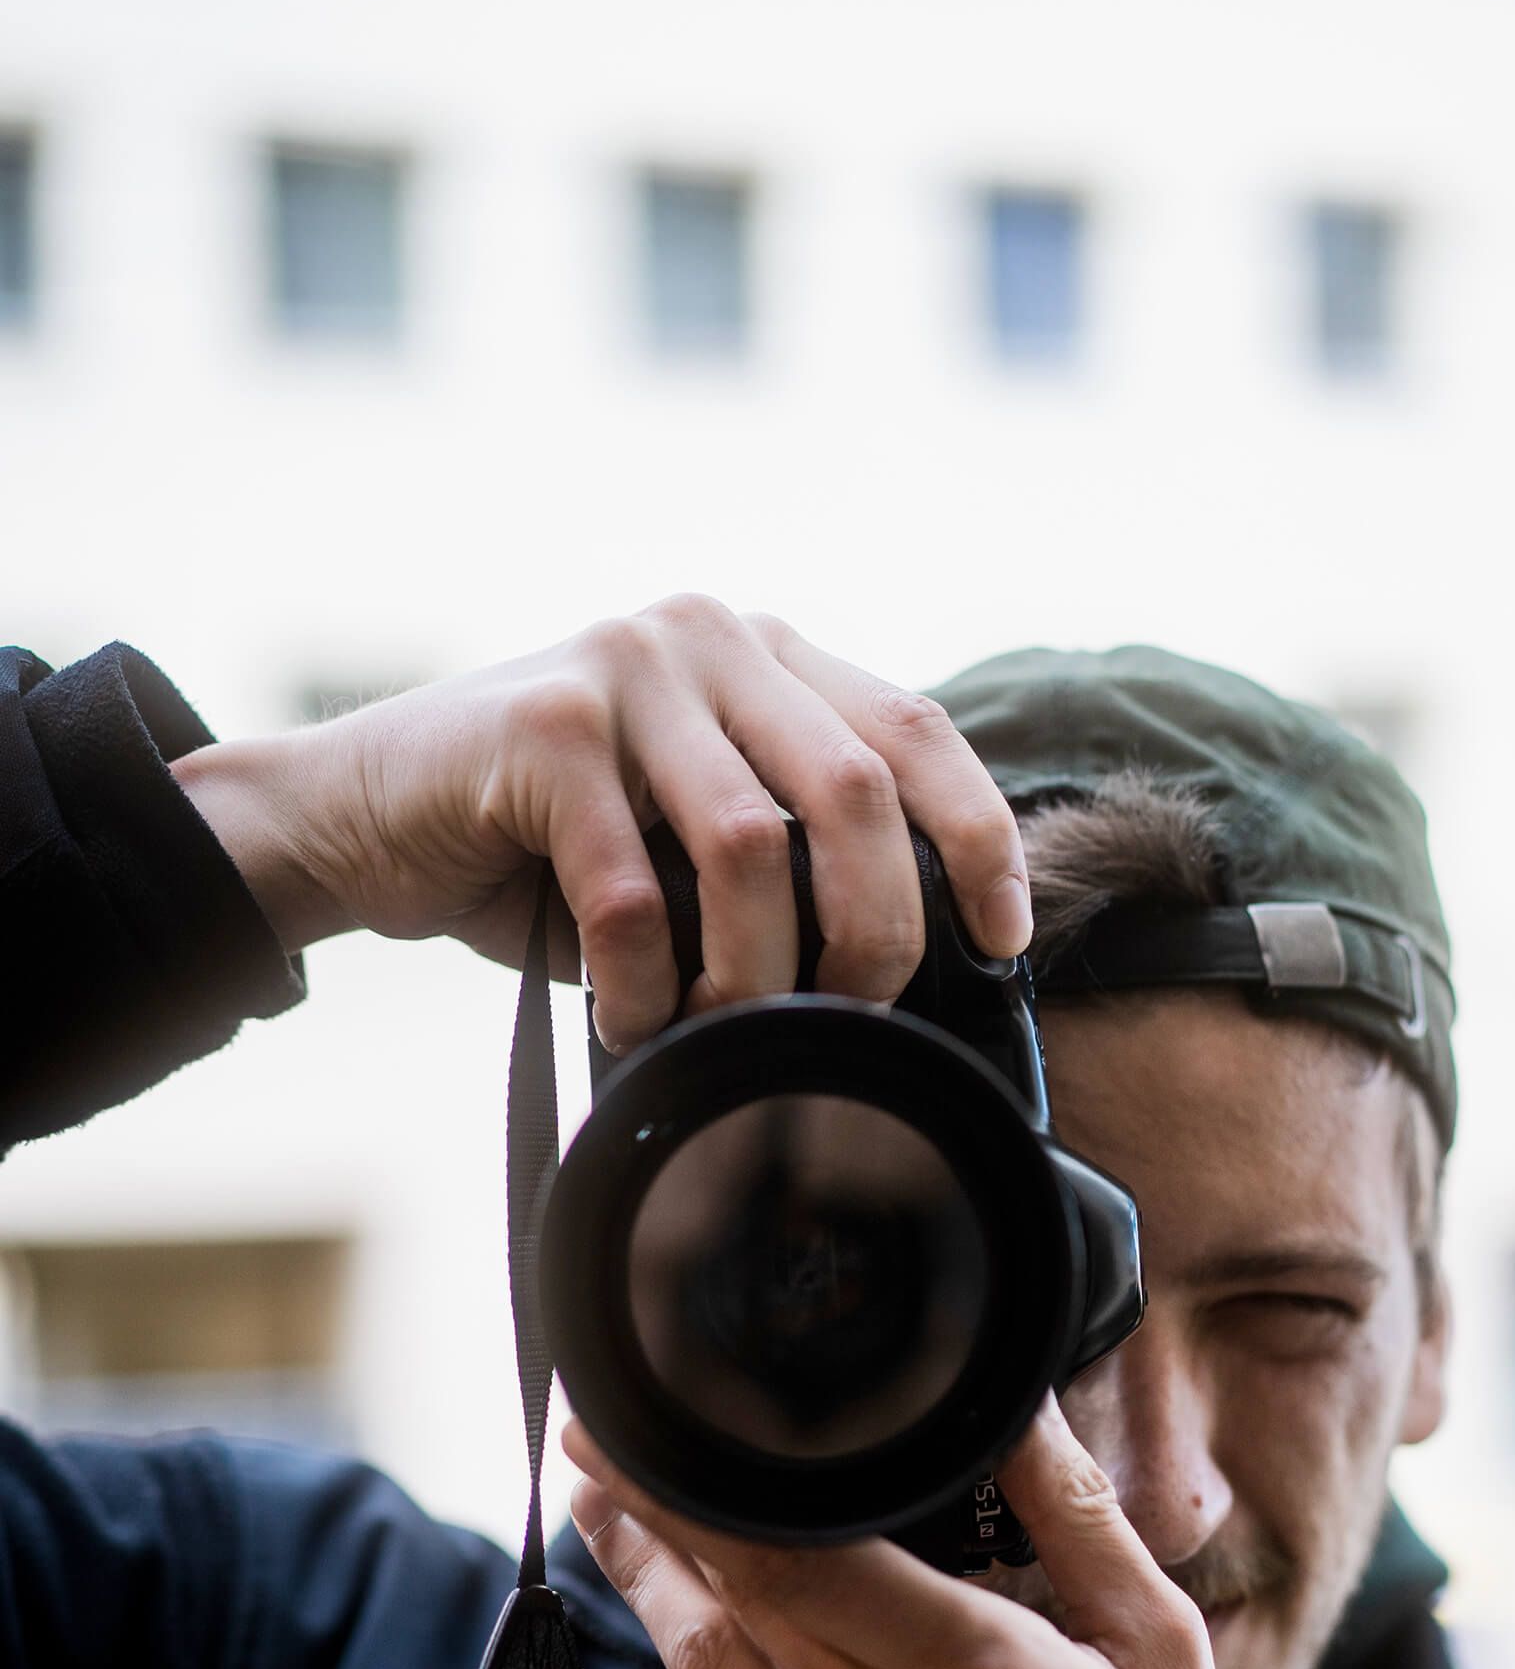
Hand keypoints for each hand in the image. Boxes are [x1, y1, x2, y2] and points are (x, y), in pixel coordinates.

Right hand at [170, 597, 1030, 1046]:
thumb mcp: (689, 843)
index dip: (979, 840)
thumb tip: (910, 969)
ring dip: (751, 974)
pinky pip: (635, 892)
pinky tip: (625, 1018)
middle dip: (874, 933)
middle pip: (858, 792)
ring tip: (720, 1030)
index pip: (917, 732)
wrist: (358, 819)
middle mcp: (708, 638)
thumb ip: (788, 858)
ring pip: (752, 848)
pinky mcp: (545, 728)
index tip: (1003, 939)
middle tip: (847, 1019)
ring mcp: (625, 668)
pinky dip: (643, 984)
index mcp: (765, 656)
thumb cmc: (543, 856)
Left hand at [565, 1399, 1349, 1668]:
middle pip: (728, 1600)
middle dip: (652, 1509)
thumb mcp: (1161, 1655)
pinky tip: (746, 1648)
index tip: (648, 1415)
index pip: (794, 1551)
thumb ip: (1077, 1519)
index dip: (699, 1480)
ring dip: (651, 1588)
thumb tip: (1015, 1403)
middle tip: (596, 1433)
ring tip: (608, 1511)